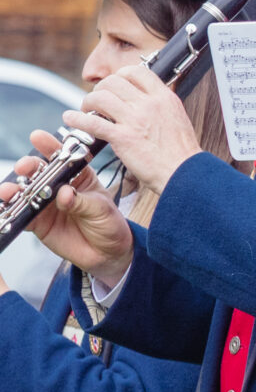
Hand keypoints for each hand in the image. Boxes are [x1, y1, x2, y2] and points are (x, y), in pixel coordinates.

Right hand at [1, 133, 134, 283]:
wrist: (108, 254)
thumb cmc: (110, 225)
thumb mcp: (102, 210)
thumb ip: (82, 202)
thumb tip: (63, 194)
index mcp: (78, 176)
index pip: (63, 157)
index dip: (50, 146)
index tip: (38, 137)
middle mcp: (58, 186)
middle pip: (39, 171)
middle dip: (29, 166)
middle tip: (25, 167)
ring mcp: (45, 203)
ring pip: (25, 191)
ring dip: (14, 188)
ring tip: (10, 190)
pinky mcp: (37, 221)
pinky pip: (20, 214)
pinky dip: (11, 210)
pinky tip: (5, 206)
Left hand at [63, 63, 198, 198]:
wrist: (186, 173)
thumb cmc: (182, 153)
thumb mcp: (177, 118)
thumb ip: (160, 106)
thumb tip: (144, 100)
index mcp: (164, 98)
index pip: (136, 71)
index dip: (121, 75)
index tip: (116, 85)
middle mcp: (149, 104)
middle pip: (113, 82)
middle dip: (100, 89)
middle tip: (98, 101)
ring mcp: (134, 120)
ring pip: (100, 97)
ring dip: (88, 102)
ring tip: (87, 110)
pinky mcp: (122, 138)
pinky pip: (92, 122)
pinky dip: (77, 119)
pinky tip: (70, 119)